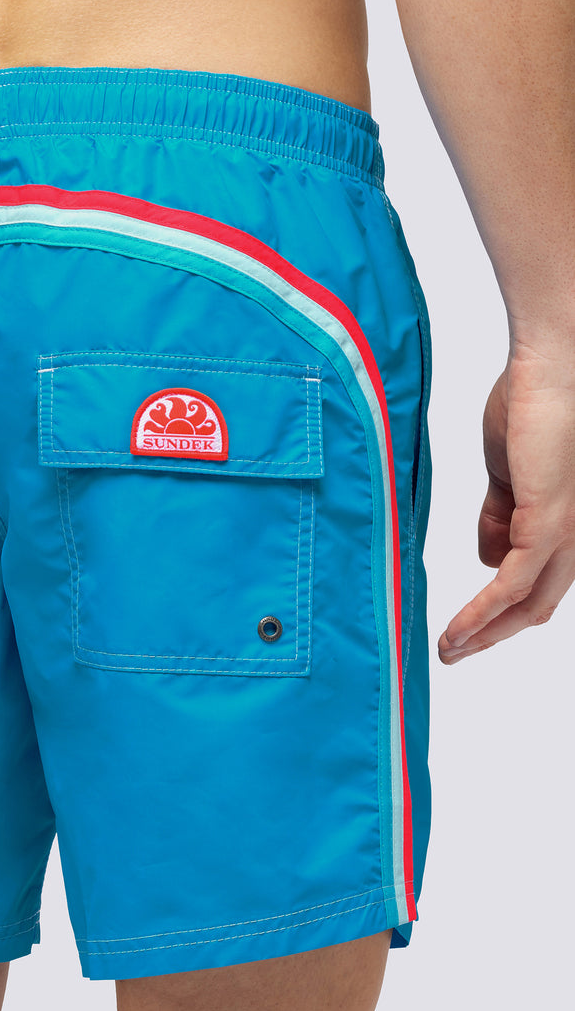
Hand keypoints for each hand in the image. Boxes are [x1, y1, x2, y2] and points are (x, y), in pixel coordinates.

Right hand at [439, 346, 574, 663]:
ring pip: (529, 604)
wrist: (556, 361)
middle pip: (538, 602)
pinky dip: (480, 614)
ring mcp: (571, 533)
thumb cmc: (535, 397)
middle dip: (493, 632)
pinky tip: (455, 631)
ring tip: (448, 649)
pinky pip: (511, 585)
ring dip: (485, 633)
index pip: (540, 579)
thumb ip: (500, 513)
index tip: (468, 624)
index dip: (503, 607)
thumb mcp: (509, 469)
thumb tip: (487, 554)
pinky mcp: (552, 526)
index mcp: (570, 520)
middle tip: (455, 649)